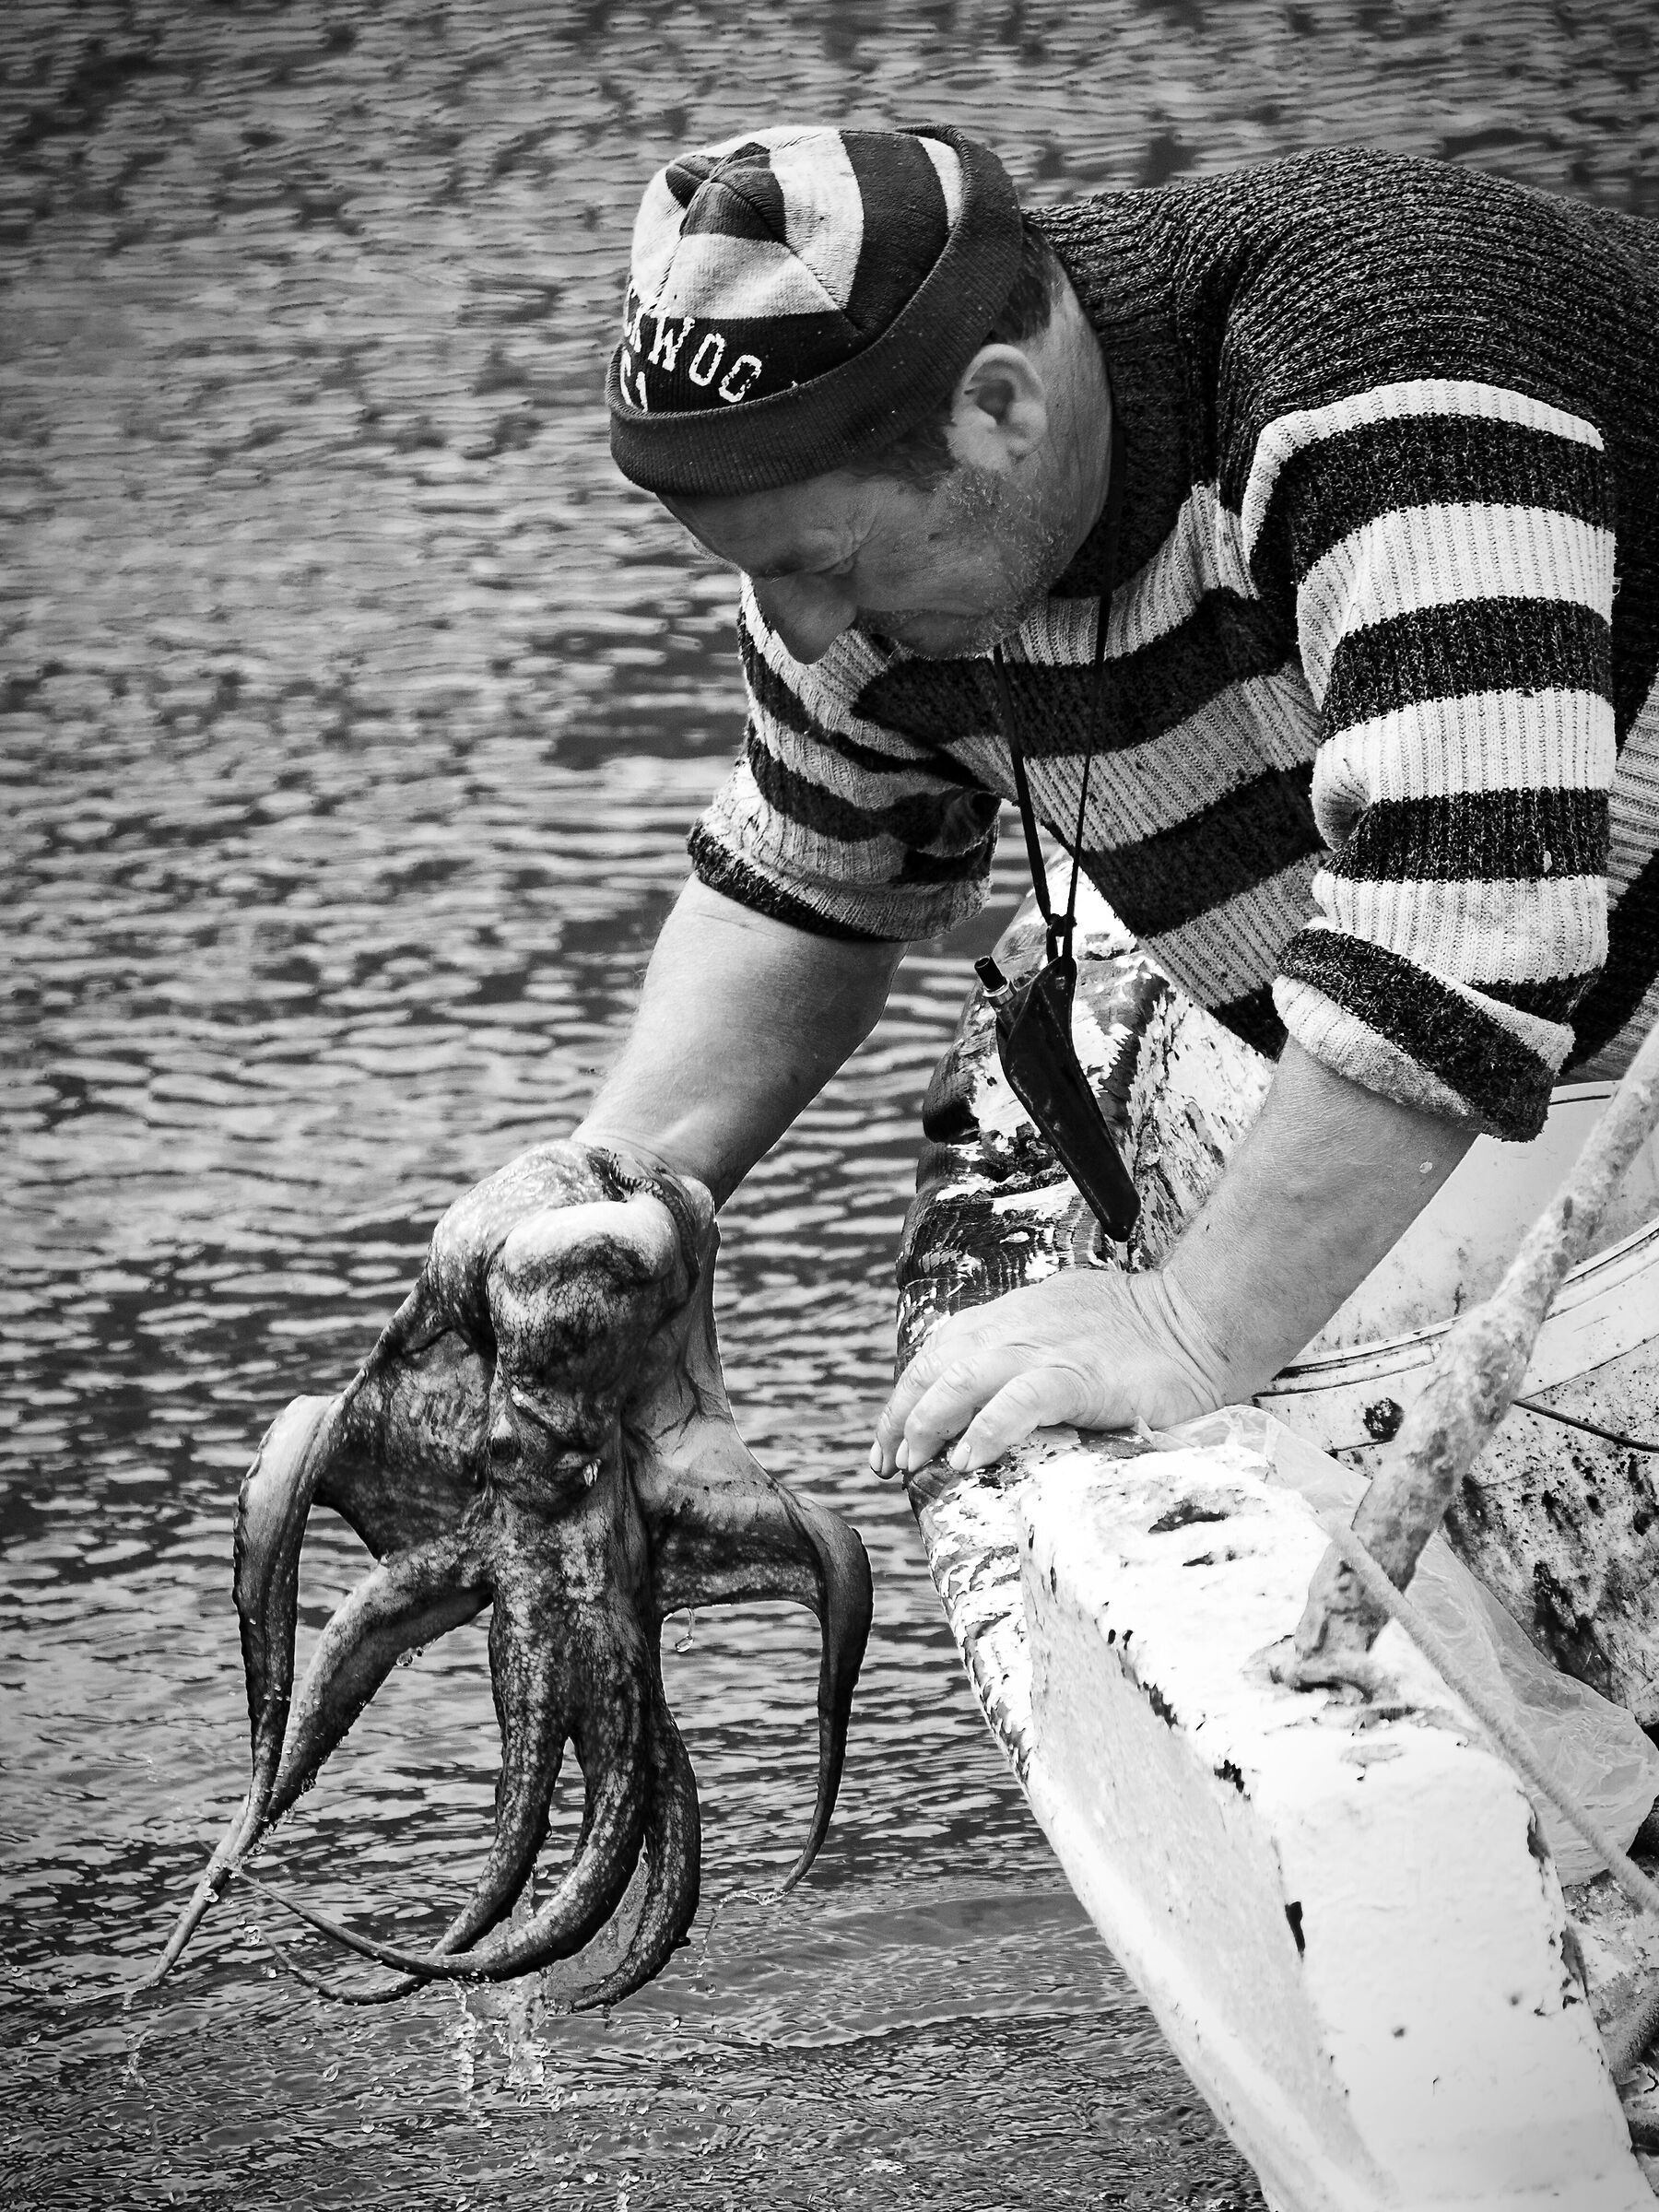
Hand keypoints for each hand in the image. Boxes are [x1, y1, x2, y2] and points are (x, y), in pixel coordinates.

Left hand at [870, 1268, 1235, 1477]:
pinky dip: (986, 1430)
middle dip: (901, 1416)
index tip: (889, 1440)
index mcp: (1013, 1315)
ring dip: (926, 1424)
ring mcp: (1046, 1350)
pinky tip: (968, 1459)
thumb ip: (1028, 1348)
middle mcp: (1018, 1327)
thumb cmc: (1145, 1332)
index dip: (906, 1394)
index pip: (940, 1350)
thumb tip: (993, 1392)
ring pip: (961, 1379)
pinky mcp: (1078, 1376)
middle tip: (888, 1463)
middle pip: (936, 1365)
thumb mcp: (1068, 1324)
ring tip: (912, 1463)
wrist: (1202, 1319)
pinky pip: (1018, 1402)